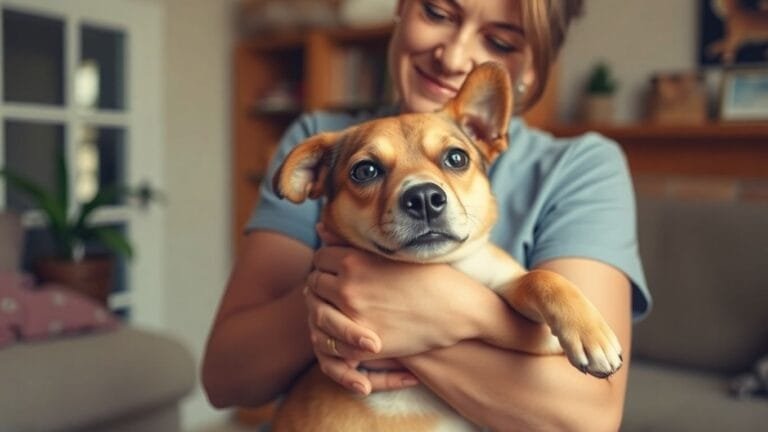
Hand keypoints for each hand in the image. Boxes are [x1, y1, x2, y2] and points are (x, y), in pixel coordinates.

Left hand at [305, 224, 419, 394]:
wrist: (458, 309)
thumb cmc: (430, 274)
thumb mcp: (390, 250)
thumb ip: (350, 241)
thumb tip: (320, 226)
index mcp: (352, 261)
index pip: (320, 257)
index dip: (327, 262)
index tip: (337, 267)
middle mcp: (346, 288)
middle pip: (314, 284)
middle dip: (322, 285)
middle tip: (335, 288)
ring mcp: (352, 318)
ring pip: (318, 313)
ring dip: (324, 310)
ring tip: (339, 308)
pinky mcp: (362, 346)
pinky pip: (332, 342)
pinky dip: (335, 337)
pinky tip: (348, 331)